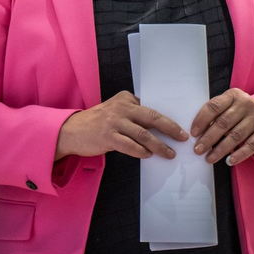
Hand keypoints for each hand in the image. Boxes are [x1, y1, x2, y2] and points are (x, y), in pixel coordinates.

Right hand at [56, 91, 188, 160]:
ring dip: (159, 145)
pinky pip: (130, 145)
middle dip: (170, 128)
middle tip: (182, 137)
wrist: (71, 131)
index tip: (180, 126)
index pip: (151, 107)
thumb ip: (133, 114)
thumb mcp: (115, 111)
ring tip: (169, 153)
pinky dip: (141, 151)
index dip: (167, 118)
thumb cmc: (97, 122)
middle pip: (152, 117)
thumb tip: (159, 127)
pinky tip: (148, 155)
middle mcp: (121, 107)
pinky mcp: (108, 136)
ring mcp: (114, 122)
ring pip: (143, 134)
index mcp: (125, 98)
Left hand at [191, 88, 253, 165]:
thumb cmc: (242, 111)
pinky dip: (239, 155)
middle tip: (198, 149)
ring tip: (209, 158)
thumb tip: (198, 132)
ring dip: (220, 149)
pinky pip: (250, 146)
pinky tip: (229, 161)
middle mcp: (246, 105)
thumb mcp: (230, 105)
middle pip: (223, 123)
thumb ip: (216, 114)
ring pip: (235, 136)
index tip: (193, 133)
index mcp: (233, 95)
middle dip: (208, 138)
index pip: (214, 106)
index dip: (202, 120)